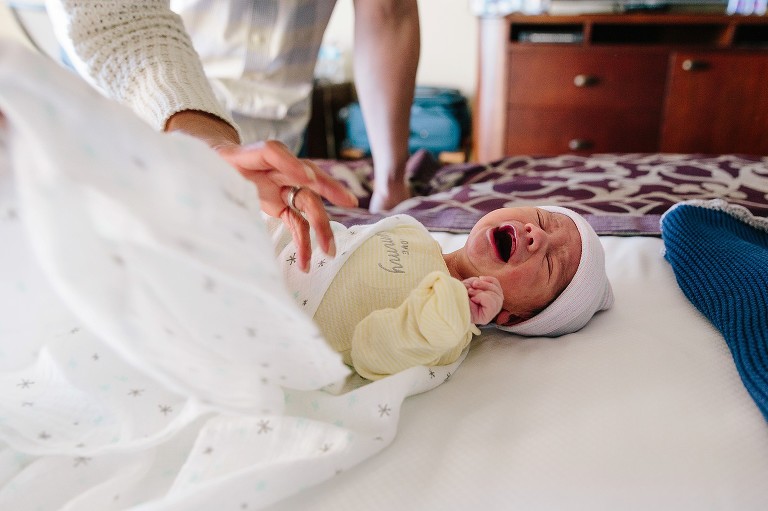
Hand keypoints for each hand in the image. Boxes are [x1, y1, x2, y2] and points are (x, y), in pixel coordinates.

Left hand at [166, 111, 358, 271]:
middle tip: (347, 202)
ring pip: (308, 203)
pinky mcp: (282, 204)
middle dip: (327, 189)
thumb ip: (210, 176)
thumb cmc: (211, 166)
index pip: (273, 152)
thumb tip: (206, 199)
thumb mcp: (206, 168)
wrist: (214, 165)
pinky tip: (307, 262)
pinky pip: (298, 223)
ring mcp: (282, 187)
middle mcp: (275, 169)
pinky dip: (304, 242)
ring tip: (329, 250)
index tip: (304, 177)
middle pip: (304, 177)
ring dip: (321, 227)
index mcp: (252, 154)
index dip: (290, 163)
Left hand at [462, 276, 503, 325]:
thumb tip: (481, 280)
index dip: (487, 281)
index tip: (474, 284)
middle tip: (471, 289)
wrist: (446, 304)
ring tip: (471, 294)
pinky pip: (492, 303)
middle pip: (498, 291)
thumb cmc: (457, 295)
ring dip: (481, 291)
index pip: (496, 285)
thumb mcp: (469, 285)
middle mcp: (492, 307)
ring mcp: (489, 313)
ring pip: (497, 297)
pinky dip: (482, 297)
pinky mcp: (486, 318)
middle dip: (483, 286)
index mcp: (489, 298)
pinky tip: (474, 299)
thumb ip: (479, 282)